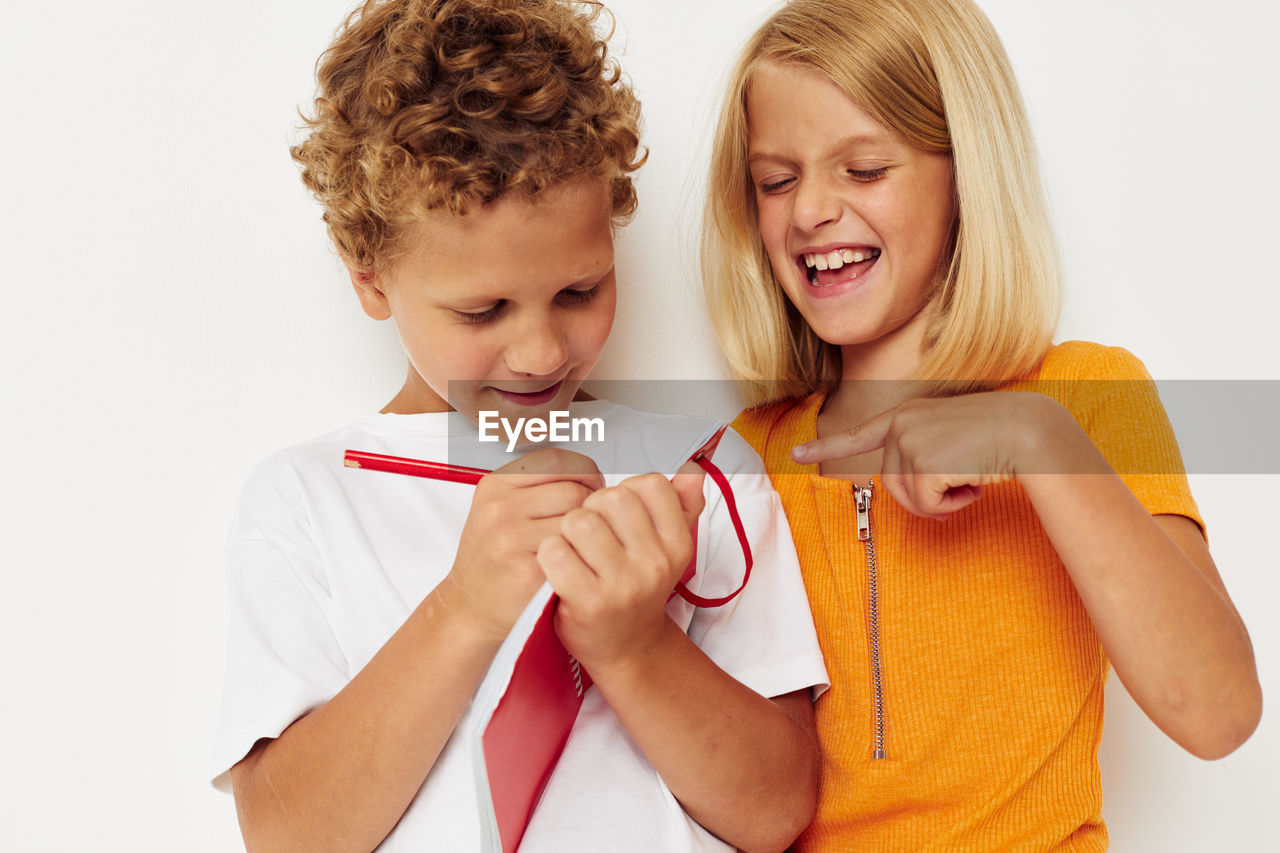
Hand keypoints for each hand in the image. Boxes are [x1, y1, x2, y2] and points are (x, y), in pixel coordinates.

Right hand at [447, 448, 603, 637]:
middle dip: (590, 504)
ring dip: (587, 532)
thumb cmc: (495, 555)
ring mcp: (511, 540)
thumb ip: (537, 484)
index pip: (556, 460)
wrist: (471, 607)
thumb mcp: (500, 507)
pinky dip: (581, 556)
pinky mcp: (527, 572)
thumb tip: (593, 473)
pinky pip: (574, 552)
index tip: (592, 487)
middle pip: (573, 490)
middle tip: (591, 521)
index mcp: (495, 486)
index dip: (584, 471)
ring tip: (581, 542)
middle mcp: (499, 509)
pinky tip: (575, 562)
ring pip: (577, 520)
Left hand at [537, 461, 705, 668]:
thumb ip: (683, 504)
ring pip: (580, 521)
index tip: (620, 515)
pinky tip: (560, 567)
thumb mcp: (668, 548)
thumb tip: (693, 469)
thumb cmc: (638, 587)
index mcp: (678, 544)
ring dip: (568, 531)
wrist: (627, 647)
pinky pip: (556, 552)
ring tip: (574, 549)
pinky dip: (550, 554)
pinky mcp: (589, 602)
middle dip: (593, 508)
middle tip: (591, 533)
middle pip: (611, 497)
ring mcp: (623, 585)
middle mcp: (655, 564)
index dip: (627, 490)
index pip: (651, 484)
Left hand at [792, 392, 1085, 519]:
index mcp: (906, 415)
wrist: (1028, 430)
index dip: (826, 446)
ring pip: (906, 498)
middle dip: (924, 497)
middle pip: (891, 484)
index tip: (795, 454)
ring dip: (939, 502)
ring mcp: (908, 441)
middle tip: (958, 482)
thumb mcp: (951, 437)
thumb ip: (921, 452)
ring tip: (967, 478)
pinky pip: (925, 504)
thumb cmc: (998, 436)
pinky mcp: (922, 462)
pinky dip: (951, 504)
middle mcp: (900, 423)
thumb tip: (902, 484)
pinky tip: (972, 483)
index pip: (859, 435)